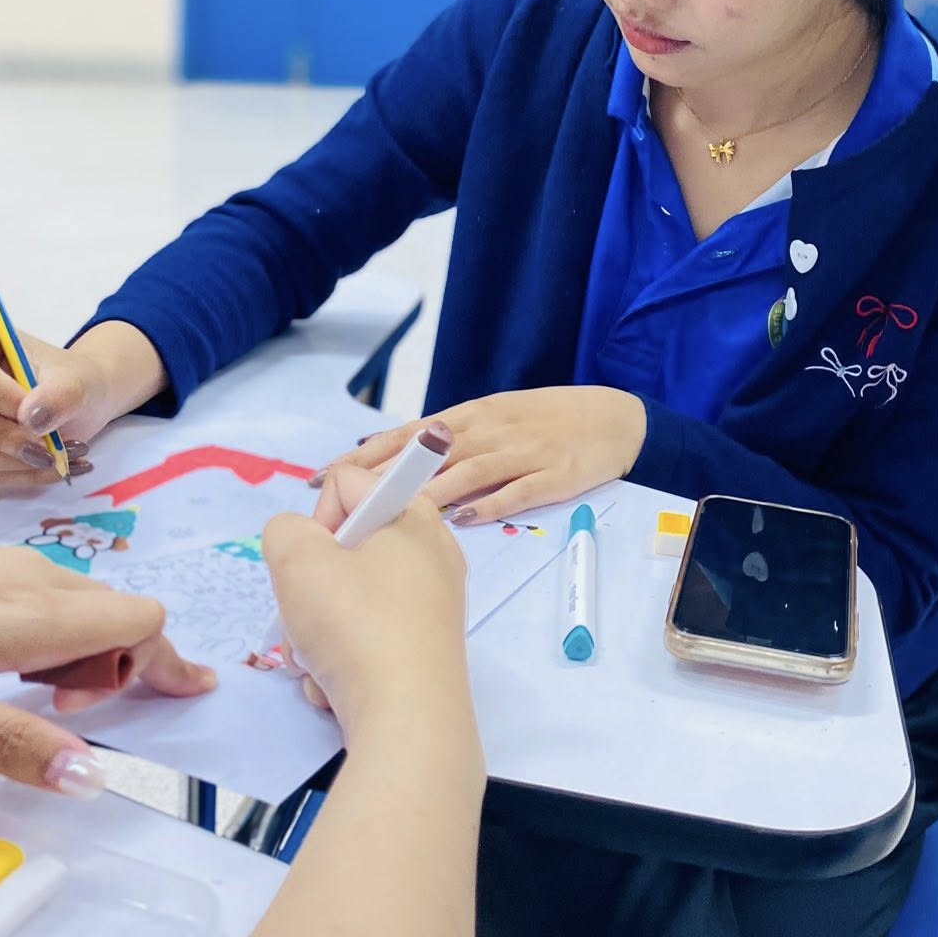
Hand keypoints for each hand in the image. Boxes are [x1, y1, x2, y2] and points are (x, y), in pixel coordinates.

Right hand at [0, 311, 120, 485]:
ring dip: (13, 463)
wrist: (73, 400)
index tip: (35, 415)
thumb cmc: (70, 380)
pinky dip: (13, 475)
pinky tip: (45, 468)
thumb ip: (62, 394)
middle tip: (48, 449)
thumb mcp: (81, 381)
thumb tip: (31, 418)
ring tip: (60, 459)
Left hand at [0, 488, 215, 793]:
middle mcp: (17, 576)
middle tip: (67, 720)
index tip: (143, 710)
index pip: (139, 622)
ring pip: (70, 599)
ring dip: (77, 649)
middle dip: (122, 665)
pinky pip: (29, 590)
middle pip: (114, 610)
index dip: (155, 667)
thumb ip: (6, 741)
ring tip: (18, 698)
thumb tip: (92, 774)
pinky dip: (37, 631)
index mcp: (22, 614)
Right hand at [262, 466, 467, 731]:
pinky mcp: (423, 650)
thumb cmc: (356, 626)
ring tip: (320, 657)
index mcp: (414, 516)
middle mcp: (432, 554)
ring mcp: (432, 605)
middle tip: (310, 612)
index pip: (346, 484)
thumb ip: (284, 531)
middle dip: (311, 586)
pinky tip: (339, 684)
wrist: (406, 719)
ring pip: (347, 601)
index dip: (315, 519)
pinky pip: (366, 638)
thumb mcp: (298, 561)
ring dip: (317, 631)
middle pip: (342, 549)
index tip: (313, 560)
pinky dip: (343, 659)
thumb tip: (301, 542)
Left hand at [321, 387, 645, 525]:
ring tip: (389, 518)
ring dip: (427, 494)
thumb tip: (394, 462)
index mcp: (471, 416)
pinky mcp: (552, 476)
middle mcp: (489, 430)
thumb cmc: (547, 420)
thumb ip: (449, 441)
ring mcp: (521, 453)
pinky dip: (488, 505)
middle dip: (381, 478)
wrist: (614, 418)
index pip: (406, 434)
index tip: (323, 474)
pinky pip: (516, 492)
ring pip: (466, 471)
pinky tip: (463, 520)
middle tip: (340, 504)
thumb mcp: (494, 418)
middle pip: (426, 454)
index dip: (364, 455)